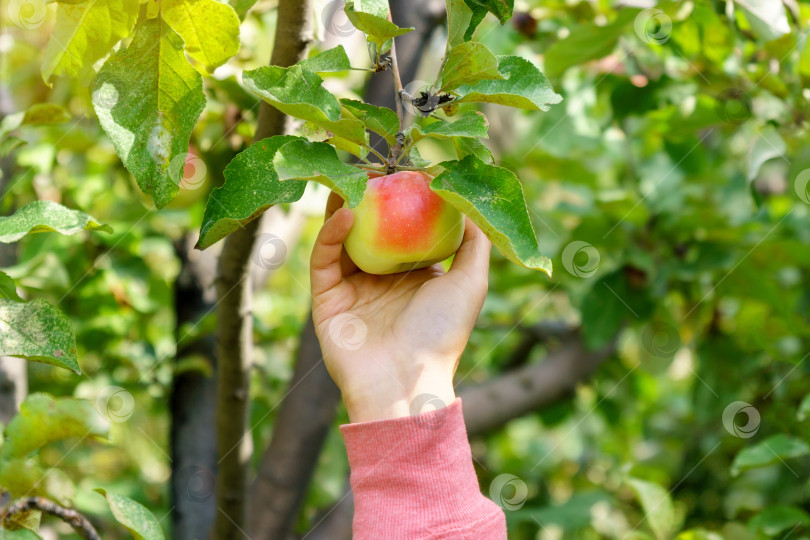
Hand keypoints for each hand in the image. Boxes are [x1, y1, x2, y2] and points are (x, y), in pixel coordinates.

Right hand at [310, 192, 490, 422]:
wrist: (404, 383)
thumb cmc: (442, 334)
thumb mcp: (471, 282)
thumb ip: (474, 243)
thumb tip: (469, 203)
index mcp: (414, 277)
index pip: (404, 229)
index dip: (403, 200)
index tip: (404, 170)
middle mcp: (382, 281)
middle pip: (370, 229)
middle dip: (370, 198)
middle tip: (372, 168)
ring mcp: (352, 290)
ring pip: (342, 239)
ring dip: (344, 207)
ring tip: (352, 179)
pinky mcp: (326, 299)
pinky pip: (325, 258)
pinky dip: (332, 232)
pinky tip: (346, 211)